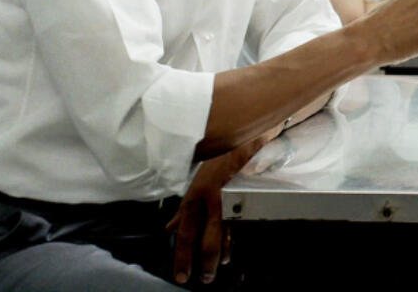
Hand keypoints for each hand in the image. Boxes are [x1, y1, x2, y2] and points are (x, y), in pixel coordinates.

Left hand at [166, 151, 240, 284]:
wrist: (244, 139)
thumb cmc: (218, 161)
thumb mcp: (196, 185)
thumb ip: (184, 210)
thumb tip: (170, 228)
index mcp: (195, 198)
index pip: (186, 234)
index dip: (183, 257)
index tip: (181, 276)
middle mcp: (210, 202)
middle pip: (206, 241)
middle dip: (205, 263)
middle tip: (204, 279)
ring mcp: (230, 201)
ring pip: (225, 236)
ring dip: (221, 255)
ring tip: (219, 268)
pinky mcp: (246, 198)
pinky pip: (240, 225)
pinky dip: (234, 240)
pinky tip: (232, 251)